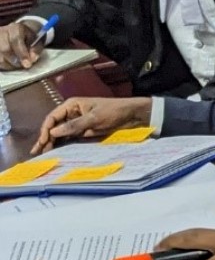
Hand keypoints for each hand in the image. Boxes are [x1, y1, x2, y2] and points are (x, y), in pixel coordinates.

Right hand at [0, 21, 40, 70]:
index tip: (27, 63)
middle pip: (5, 49)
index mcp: (15, 28)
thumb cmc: (29, 39)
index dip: (22, 53)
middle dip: (15, 60)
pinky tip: (11, 64)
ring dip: (9, 64)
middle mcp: (2, 32)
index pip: (15, 40)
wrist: (19, 34)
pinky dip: (4, 65)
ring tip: (18, 64)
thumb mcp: (37, 41)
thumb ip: (36, 50)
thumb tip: (32, 59)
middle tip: (23, 65)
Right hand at [32, 97, 152, 152]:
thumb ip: (74, 125)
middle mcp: (72, 113)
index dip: (46, 130)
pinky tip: (56, 152)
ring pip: (60, 133)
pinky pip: (69, 138)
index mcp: (72, 105)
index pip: (53, 117)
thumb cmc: (114, 111)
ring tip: (43, 154)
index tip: (43, 141)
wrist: (132, 115)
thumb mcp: (94, 118)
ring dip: (52, 143)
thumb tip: (54, 132)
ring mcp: (77, 122)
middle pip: (54, 126)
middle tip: (37, 151)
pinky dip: (62, 144)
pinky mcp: (84, 130)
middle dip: (45, 138)